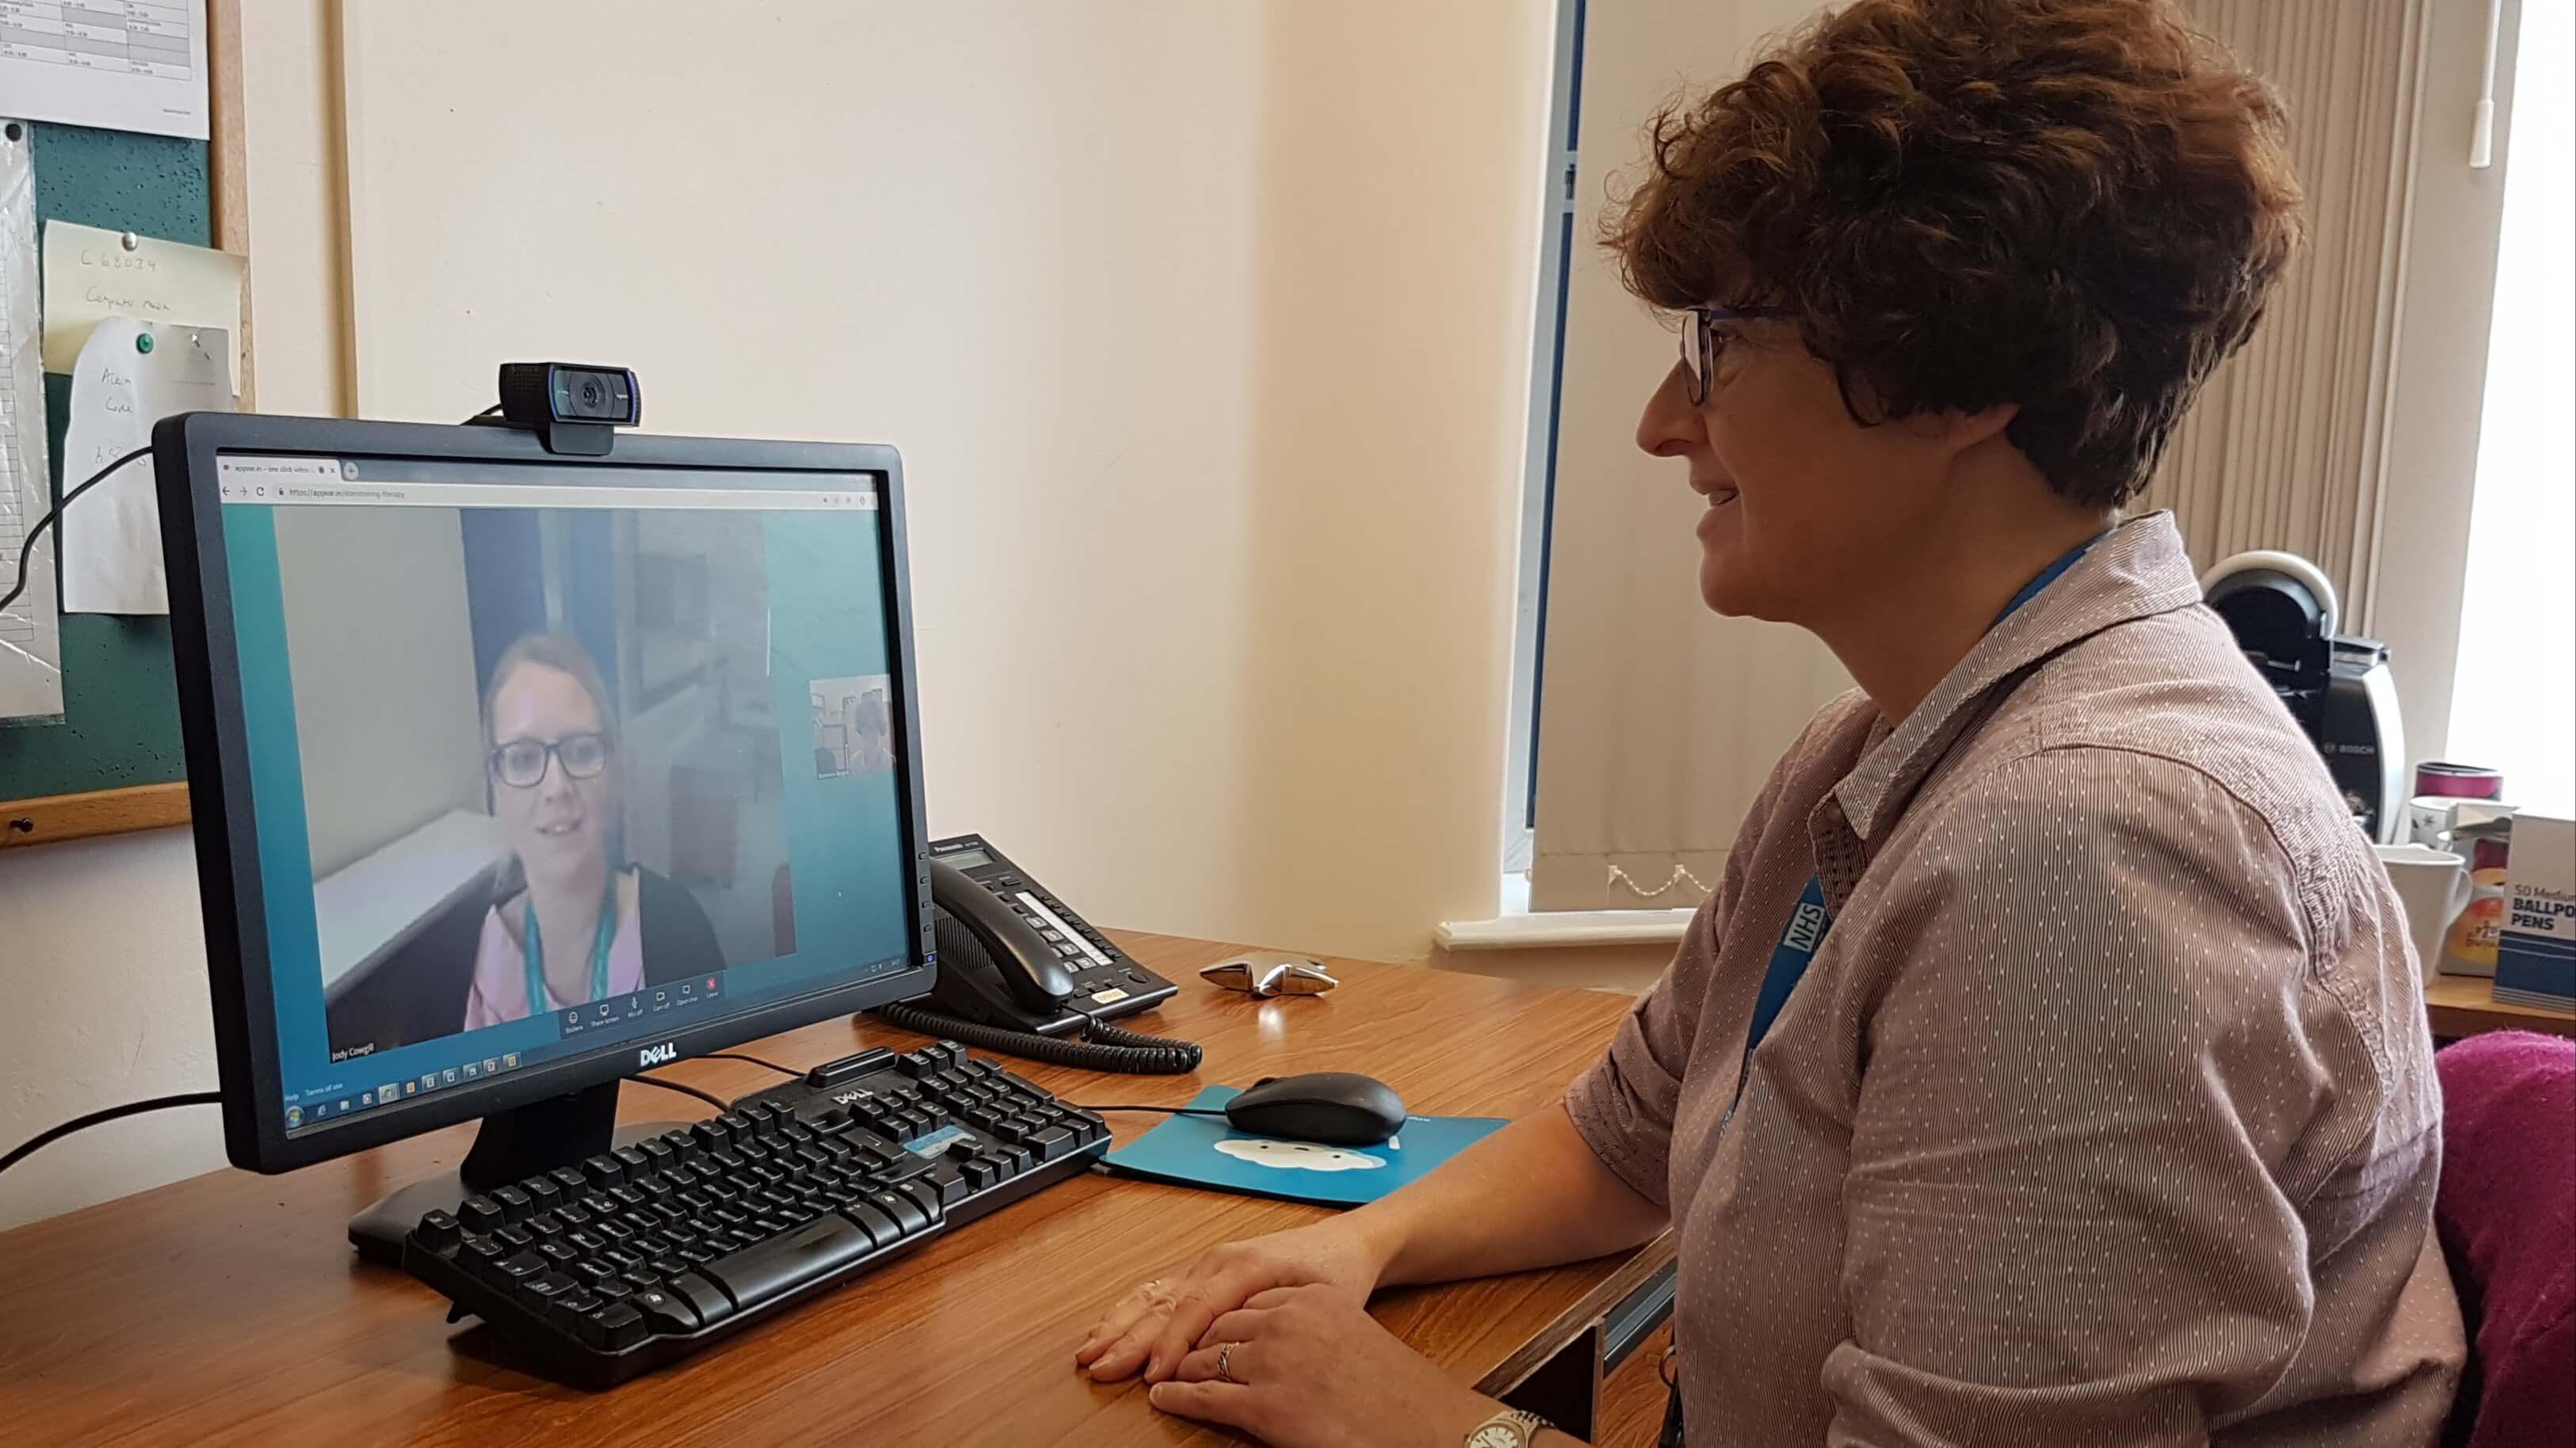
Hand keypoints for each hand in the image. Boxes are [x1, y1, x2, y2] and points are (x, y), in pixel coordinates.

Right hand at [1077, 1220, 1383, 1383]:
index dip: (1169, 1343)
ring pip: (1153, 1294)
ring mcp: (1207, 1262)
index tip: (1151, 1374)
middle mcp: (1217, 1260)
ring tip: (1089, 1350)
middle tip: (1097, 1366)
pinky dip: (1130, 1309)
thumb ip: (1273, 1325)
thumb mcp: (1315, 1303)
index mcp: (1243, 1265)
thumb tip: (1238, 1358)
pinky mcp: (1204, 1269)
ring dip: (1118, 1323)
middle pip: (1163, 1302)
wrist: (1347, 1243)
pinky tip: (1110, 1324)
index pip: (1195, 1308)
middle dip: (1127, 1337)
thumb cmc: (1335, 1274)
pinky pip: (1159, 1288)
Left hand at [1150, 1284, 1498, 1447]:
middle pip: (1217, 1324)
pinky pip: (1204, 1397)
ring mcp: (1273, 1359)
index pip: (1243, 1301)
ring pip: (1205, 1357)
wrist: (1422, 1418)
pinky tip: (1163, 1396)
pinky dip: (1177, 1397)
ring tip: (1156, 1372)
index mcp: (1307, 1299)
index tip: (1197, 1325)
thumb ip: (1307, 1325)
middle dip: (1186, 1340)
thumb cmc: (1392, 1384)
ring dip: (1178, 1367)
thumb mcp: (1347, 1331)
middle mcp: (1286, 1319)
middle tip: (1158, 1349)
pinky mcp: (1265, 1403)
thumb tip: (1273, 1337)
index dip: (1212, 1317)